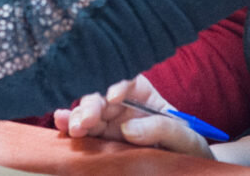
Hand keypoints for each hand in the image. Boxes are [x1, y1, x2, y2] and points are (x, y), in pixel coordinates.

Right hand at [53, 74, 213, 159]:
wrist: (183, 172)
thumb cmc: (188, 149)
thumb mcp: (185, 137)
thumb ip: (162, 128)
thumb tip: (129, 127)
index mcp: (144, 97)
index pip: (129, 82)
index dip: (119, 84)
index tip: (114, 96)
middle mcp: (123, 107)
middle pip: (102, 97)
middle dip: (92, 105)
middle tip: (86, 120)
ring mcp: (110, 124)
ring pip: (88, 113)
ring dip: (77, 117)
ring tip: (72, 125)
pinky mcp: (101, 142)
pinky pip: (83, 132)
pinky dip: (70, 127)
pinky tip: (60, 124)